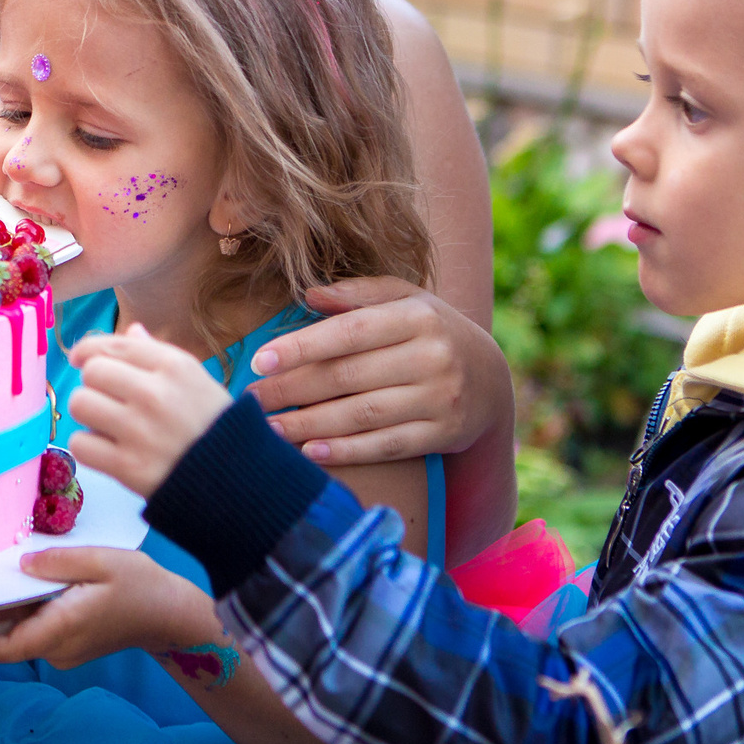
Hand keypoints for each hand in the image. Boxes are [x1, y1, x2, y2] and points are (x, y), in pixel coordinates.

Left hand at [0, 548, 219, 669]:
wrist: (170, 614)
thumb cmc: (140, 584)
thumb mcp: (101, 560)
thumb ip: (57, 561)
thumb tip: (20, 564)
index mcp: (60, 629)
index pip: (2, 647)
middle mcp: (56, 649)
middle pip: (5, 641)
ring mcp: (62, 651)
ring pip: (19, 636)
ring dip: (3, 614)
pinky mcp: (67, 646)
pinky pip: (34, 632)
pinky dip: (22, 614)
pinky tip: (18, 588)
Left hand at [65, 325, 231, 496]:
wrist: (238, 482)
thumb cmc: (215, 427)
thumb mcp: (197, 380)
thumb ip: (160, 355)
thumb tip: (131, 331)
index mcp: (174, 366)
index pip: (112, 344)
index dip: (88, 350)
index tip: (81, 360)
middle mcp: (155, 393)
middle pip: (91, 371)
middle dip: (94, 385)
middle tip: (109, 401)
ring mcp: (140, 430)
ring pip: (80, 403)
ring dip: (88, 415)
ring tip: (108, 425)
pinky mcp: (128, 466)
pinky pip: (80, 444)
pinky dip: (89, 448)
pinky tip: (108, 450)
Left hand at [246, 278, 511, 465]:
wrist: (492, 380)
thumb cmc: (432, 333)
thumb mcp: (406, 300)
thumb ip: (359, 293)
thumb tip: (308, 294)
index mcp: (418, 317)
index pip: (350, 331)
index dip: (303, 346)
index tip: (261, 359)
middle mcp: (432, 356)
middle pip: (349, 376)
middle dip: (293, 389)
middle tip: (251, 399)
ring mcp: (441, 398)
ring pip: (363, 415)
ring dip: (310, 424)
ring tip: (269, 428)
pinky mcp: (444, 434)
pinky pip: (387, 445)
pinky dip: (347, 450)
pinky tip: (312, 451)